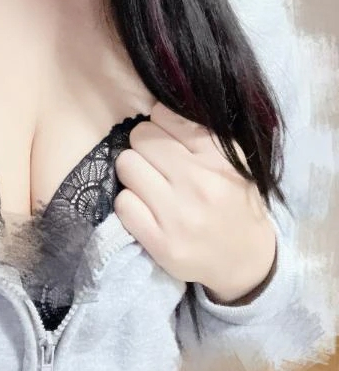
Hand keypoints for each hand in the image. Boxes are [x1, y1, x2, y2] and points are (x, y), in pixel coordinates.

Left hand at [114, 102, 276, 303]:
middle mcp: (198, 183)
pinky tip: (145, 208)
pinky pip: (122, 202)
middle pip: (141, 137)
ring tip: (149, 185)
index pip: (165, 117)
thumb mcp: (231, 162)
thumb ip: (199, 133)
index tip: (165, 138)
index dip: (159, 124)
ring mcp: (178, 214)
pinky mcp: (160, 242)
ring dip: (133, 173)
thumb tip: (156, 109)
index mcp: (218, 158)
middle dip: (143, 147)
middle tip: (155, 163)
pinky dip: (129, 203)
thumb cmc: (234, 203)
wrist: (247, 261)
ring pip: (126, 165)